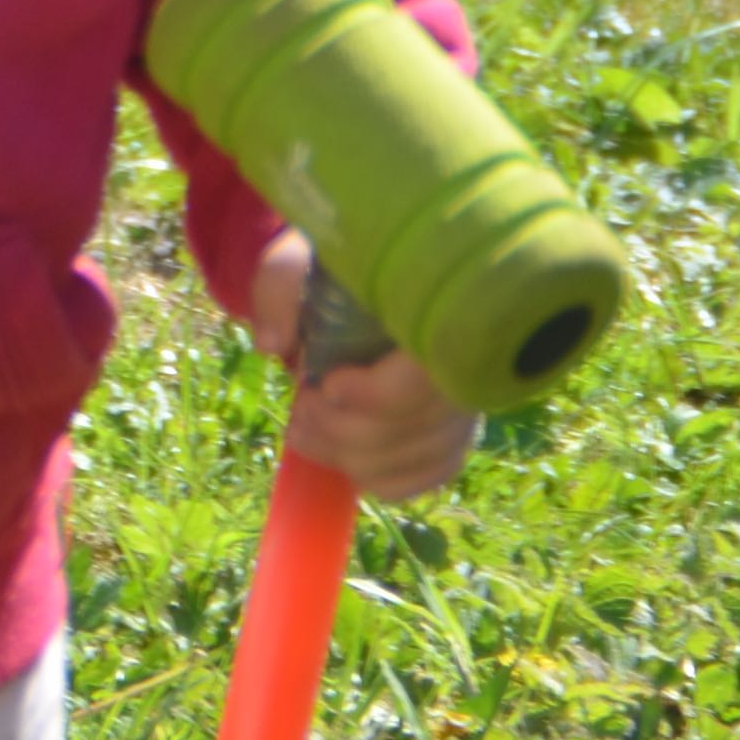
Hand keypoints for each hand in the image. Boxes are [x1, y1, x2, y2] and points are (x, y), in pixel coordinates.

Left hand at [243, 231, 479, 503]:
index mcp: (437, 305)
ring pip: (419, 456)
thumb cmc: (329, 270)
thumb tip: (273, 345)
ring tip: (305, 431)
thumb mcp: (297, 262)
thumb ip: (279, 290)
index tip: (327, 385)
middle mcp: (467, 359)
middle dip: (343, 430)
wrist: (359, 283)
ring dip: (351, 457)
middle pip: (416, 425)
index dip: (376, 395)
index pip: (427, 376)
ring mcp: (466, 401)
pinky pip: (429, 474)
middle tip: (299, 410)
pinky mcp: (457, 432)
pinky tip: (345, 457)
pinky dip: (382, 476)